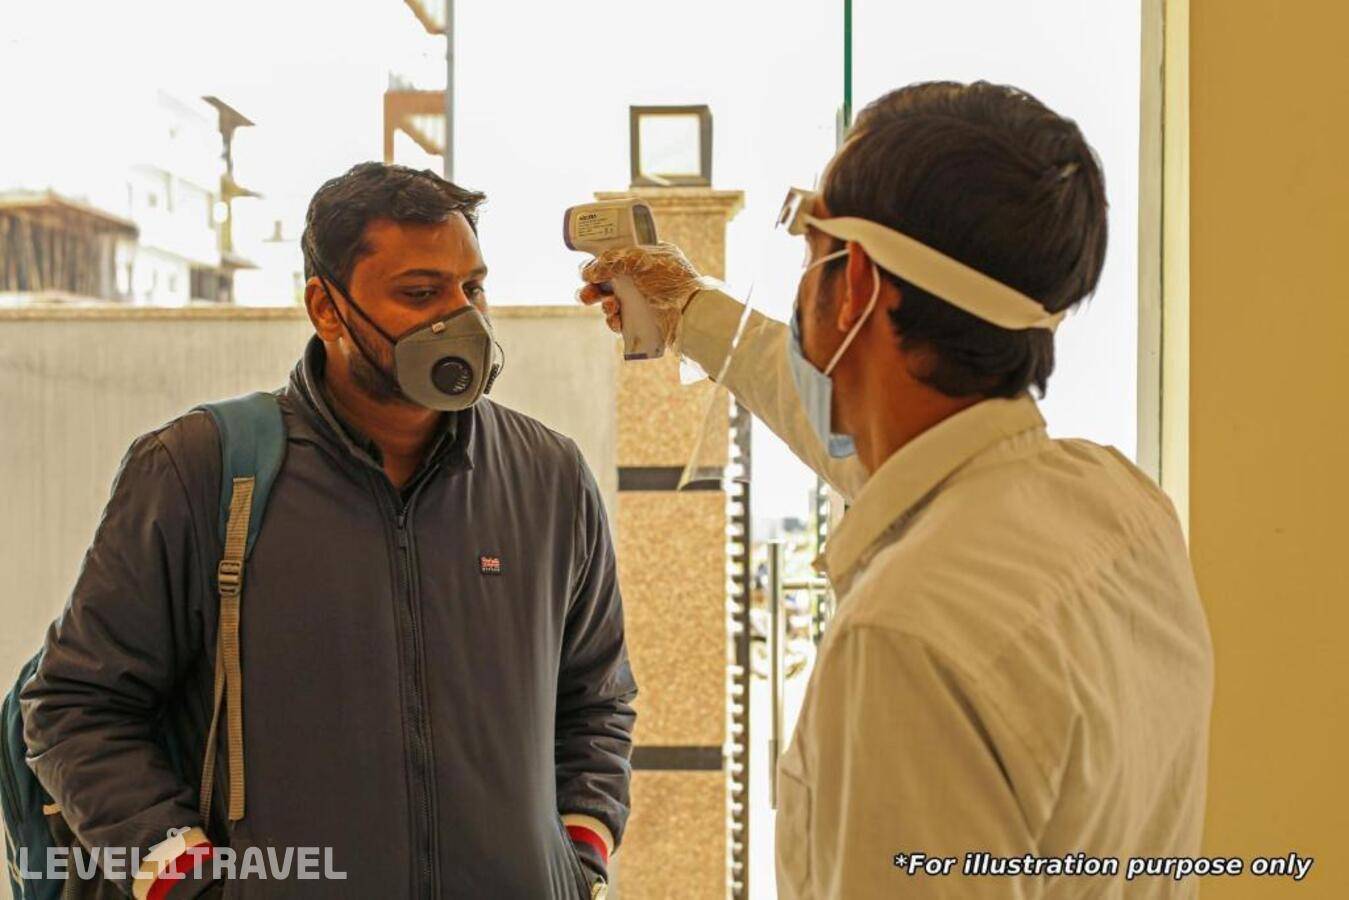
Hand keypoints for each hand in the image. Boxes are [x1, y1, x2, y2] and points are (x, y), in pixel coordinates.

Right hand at [576, 242, 709, 345]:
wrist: (692, 312)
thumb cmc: (671, 280)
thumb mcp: (640, 261)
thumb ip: (611, 262)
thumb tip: (587, 273)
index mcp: (644, 258)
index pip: (614, 258)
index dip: (597, 264)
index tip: (587, 272)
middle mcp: (641, 279)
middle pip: (607, 282)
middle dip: (592, 289)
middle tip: (587, 294)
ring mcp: (642, 301)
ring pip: (610, 303)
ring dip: (603, 305)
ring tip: (609, 307)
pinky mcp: (642, 322)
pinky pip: (620, 322)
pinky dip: (614, 322)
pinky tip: (616, 321)